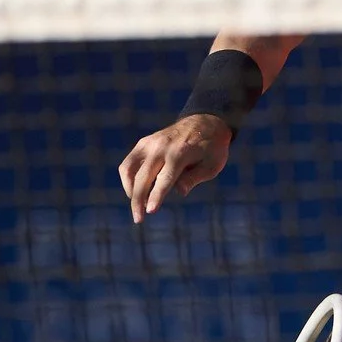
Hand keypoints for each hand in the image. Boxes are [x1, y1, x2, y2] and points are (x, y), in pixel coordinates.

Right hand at [117, 114, 232, 222]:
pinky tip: (135, 191)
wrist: (206, 122)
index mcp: (180, 153)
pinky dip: (128, 178)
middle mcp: (161, 147)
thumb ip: (195, 177)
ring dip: (129, 190)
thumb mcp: (213, 164)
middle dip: (138, 200)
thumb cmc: (212, 148)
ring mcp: (150, 143)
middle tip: (138, 219)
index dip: (157, 196)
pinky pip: (129, 163)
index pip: (165, 178)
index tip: (150, 211)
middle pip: (143, 177)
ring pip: (129, 169)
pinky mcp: (143, 143)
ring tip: (138, 206)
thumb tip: (179, 191)